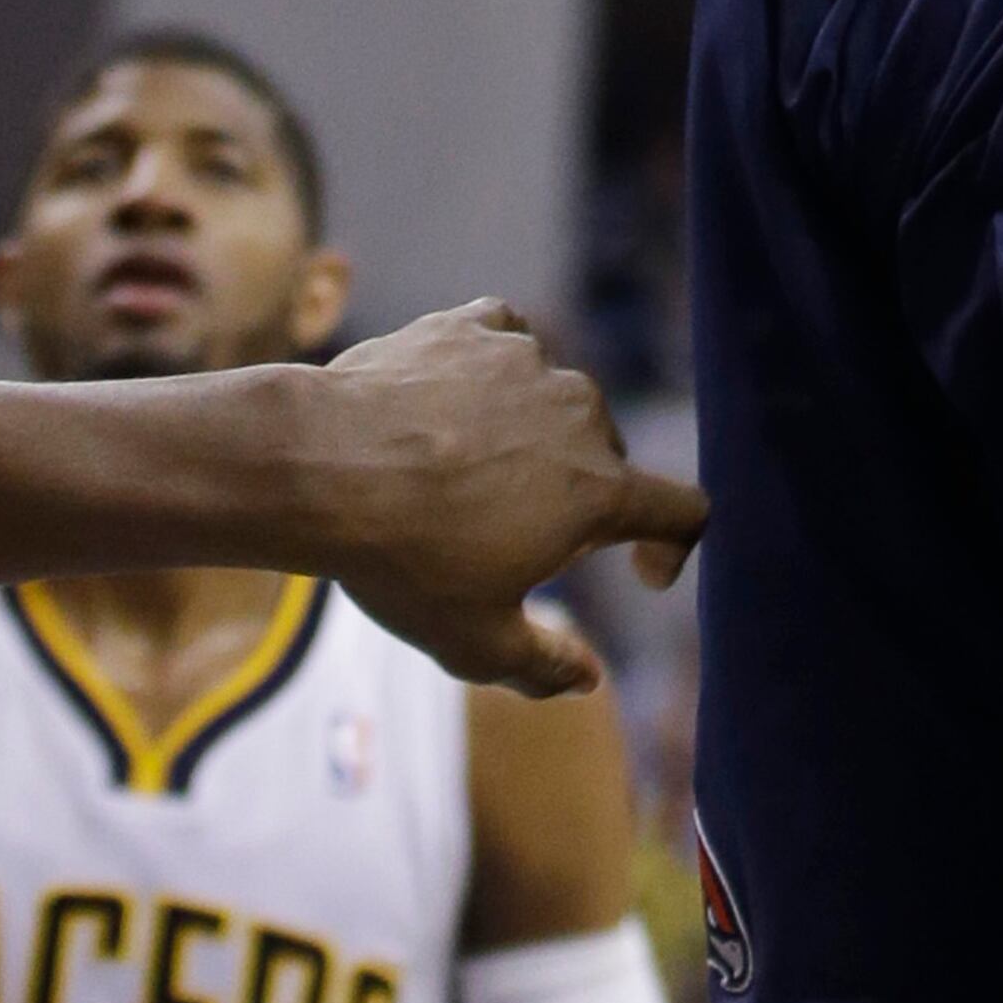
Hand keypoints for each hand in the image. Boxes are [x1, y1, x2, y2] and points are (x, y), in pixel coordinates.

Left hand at [295, 305, 707, 693]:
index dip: (673, 548)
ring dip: (531, 437)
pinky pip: (506, 348)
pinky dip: (492, 380)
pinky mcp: (474, 325)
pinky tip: (449, 410)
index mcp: (597, 491)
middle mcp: (579, 411)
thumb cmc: (404, 562)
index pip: (683, 511)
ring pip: (553, 403)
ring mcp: (527, 359)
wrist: (320, 466)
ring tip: (459, 478)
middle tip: (509, 538)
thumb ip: (548, 666)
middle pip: (606, 458)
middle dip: (578, 498)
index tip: (640, 572)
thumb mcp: (476, 643)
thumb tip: (588, 677)